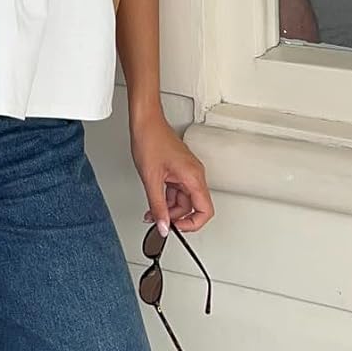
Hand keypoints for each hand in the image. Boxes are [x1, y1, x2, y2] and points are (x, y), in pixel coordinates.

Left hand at [131, 116, 213, 235]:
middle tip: (158, 220)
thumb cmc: (150, 140)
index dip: (193, 224)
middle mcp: (194, 175)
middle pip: (192, 207)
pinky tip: (154, 201)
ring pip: (183, 199)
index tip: (176, 228)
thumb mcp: (151, 179)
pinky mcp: (178, 169)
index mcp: (194, 177)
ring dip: (168, 208)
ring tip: (152, 211)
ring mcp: (187, 172)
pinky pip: (176, 190)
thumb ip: (157, 206)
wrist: (145, 122)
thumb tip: (163, 226)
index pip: (205, 210)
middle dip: (174, 216)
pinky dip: (165, 198)